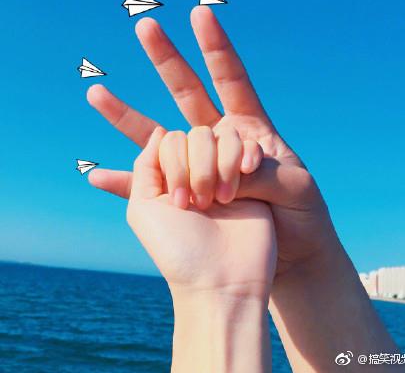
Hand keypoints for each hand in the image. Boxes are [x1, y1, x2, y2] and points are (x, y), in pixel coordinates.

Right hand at [88, 6, 336, 275]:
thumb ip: (262, 173)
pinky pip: (150, 187)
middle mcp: (220, 141)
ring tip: (96, 95)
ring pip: (157, 137)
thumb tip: (226, 167)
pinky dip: (124, 183)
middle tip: (145, 26)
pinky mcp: (187, 198)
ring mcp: (199, 168)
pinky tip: (97, 177)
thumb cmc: (305, 217)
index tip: (201, 14)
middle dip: (167, 61)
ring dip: (126, 117)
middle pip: (188, 94)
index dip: (216, 48)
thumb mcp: (294, 187)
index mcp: (250, 130)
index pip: (231, 80)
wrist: (294, 253)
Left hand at [128, 127, 275, 371]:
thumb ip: (145, 166)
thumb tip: (160, 131)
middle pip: (197, 136)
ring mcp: (227, 174)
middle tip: (200, 205)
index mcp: (172, 176)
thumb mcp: (143, 208)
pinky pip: (250, 147)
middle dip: (198, 168)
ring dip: (219, 168)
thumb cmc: (179, 249)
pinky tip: (242, 181)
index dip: (175, 164)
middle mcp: (199, 171)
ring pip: (224, 138)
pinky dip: (244, 158)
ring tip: (223, 202)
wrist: (223, 280)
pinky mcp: (253, 179)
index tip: (179, 201)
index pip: (172, 140)